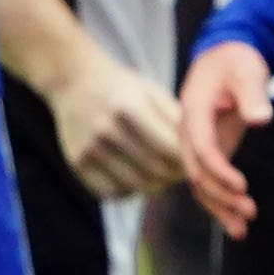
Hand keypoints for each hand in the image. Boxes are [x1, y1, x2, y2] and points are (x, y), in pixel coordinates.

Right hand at [48, 52, 186, 197]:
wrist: (74, 82)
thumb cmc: (123, 88)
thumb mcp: (152, 92)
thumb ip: (176, 119)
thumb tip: (199, 151)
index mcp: (129, 108)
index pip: (170, 150)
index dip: (187, 161)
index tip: (194, 161)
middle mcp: (106, 130)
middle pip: (155, 171)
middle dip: (174, 176)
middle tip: (181, 173)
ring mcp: (89, 149)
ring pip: (136, 186)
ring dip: (155, 186)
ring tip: (162, 176)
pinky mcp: (77, 163)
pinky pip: (112, 192)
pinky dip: (129, 191)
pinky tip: (135, 177)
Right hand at [179, 42, 273, 237]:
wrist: (225, 56)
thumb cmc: (236, 61)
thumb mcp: (246, 70)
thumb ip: (252, 94)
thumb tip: (260, 119)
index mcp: (194, 111)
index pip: (201, 147)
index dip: (219, 170)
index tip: (241, 186)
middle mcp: (189, 132)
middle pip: (197, 172)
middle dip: (220, 196)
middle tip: (249, 211)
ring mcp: (197, 143)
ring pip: (200, 183)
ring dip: (219, 207)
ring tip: (241, 230)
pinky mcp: (209, 151)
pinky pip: (209, 182)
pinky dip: (219, 203)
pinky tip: (235, 224)